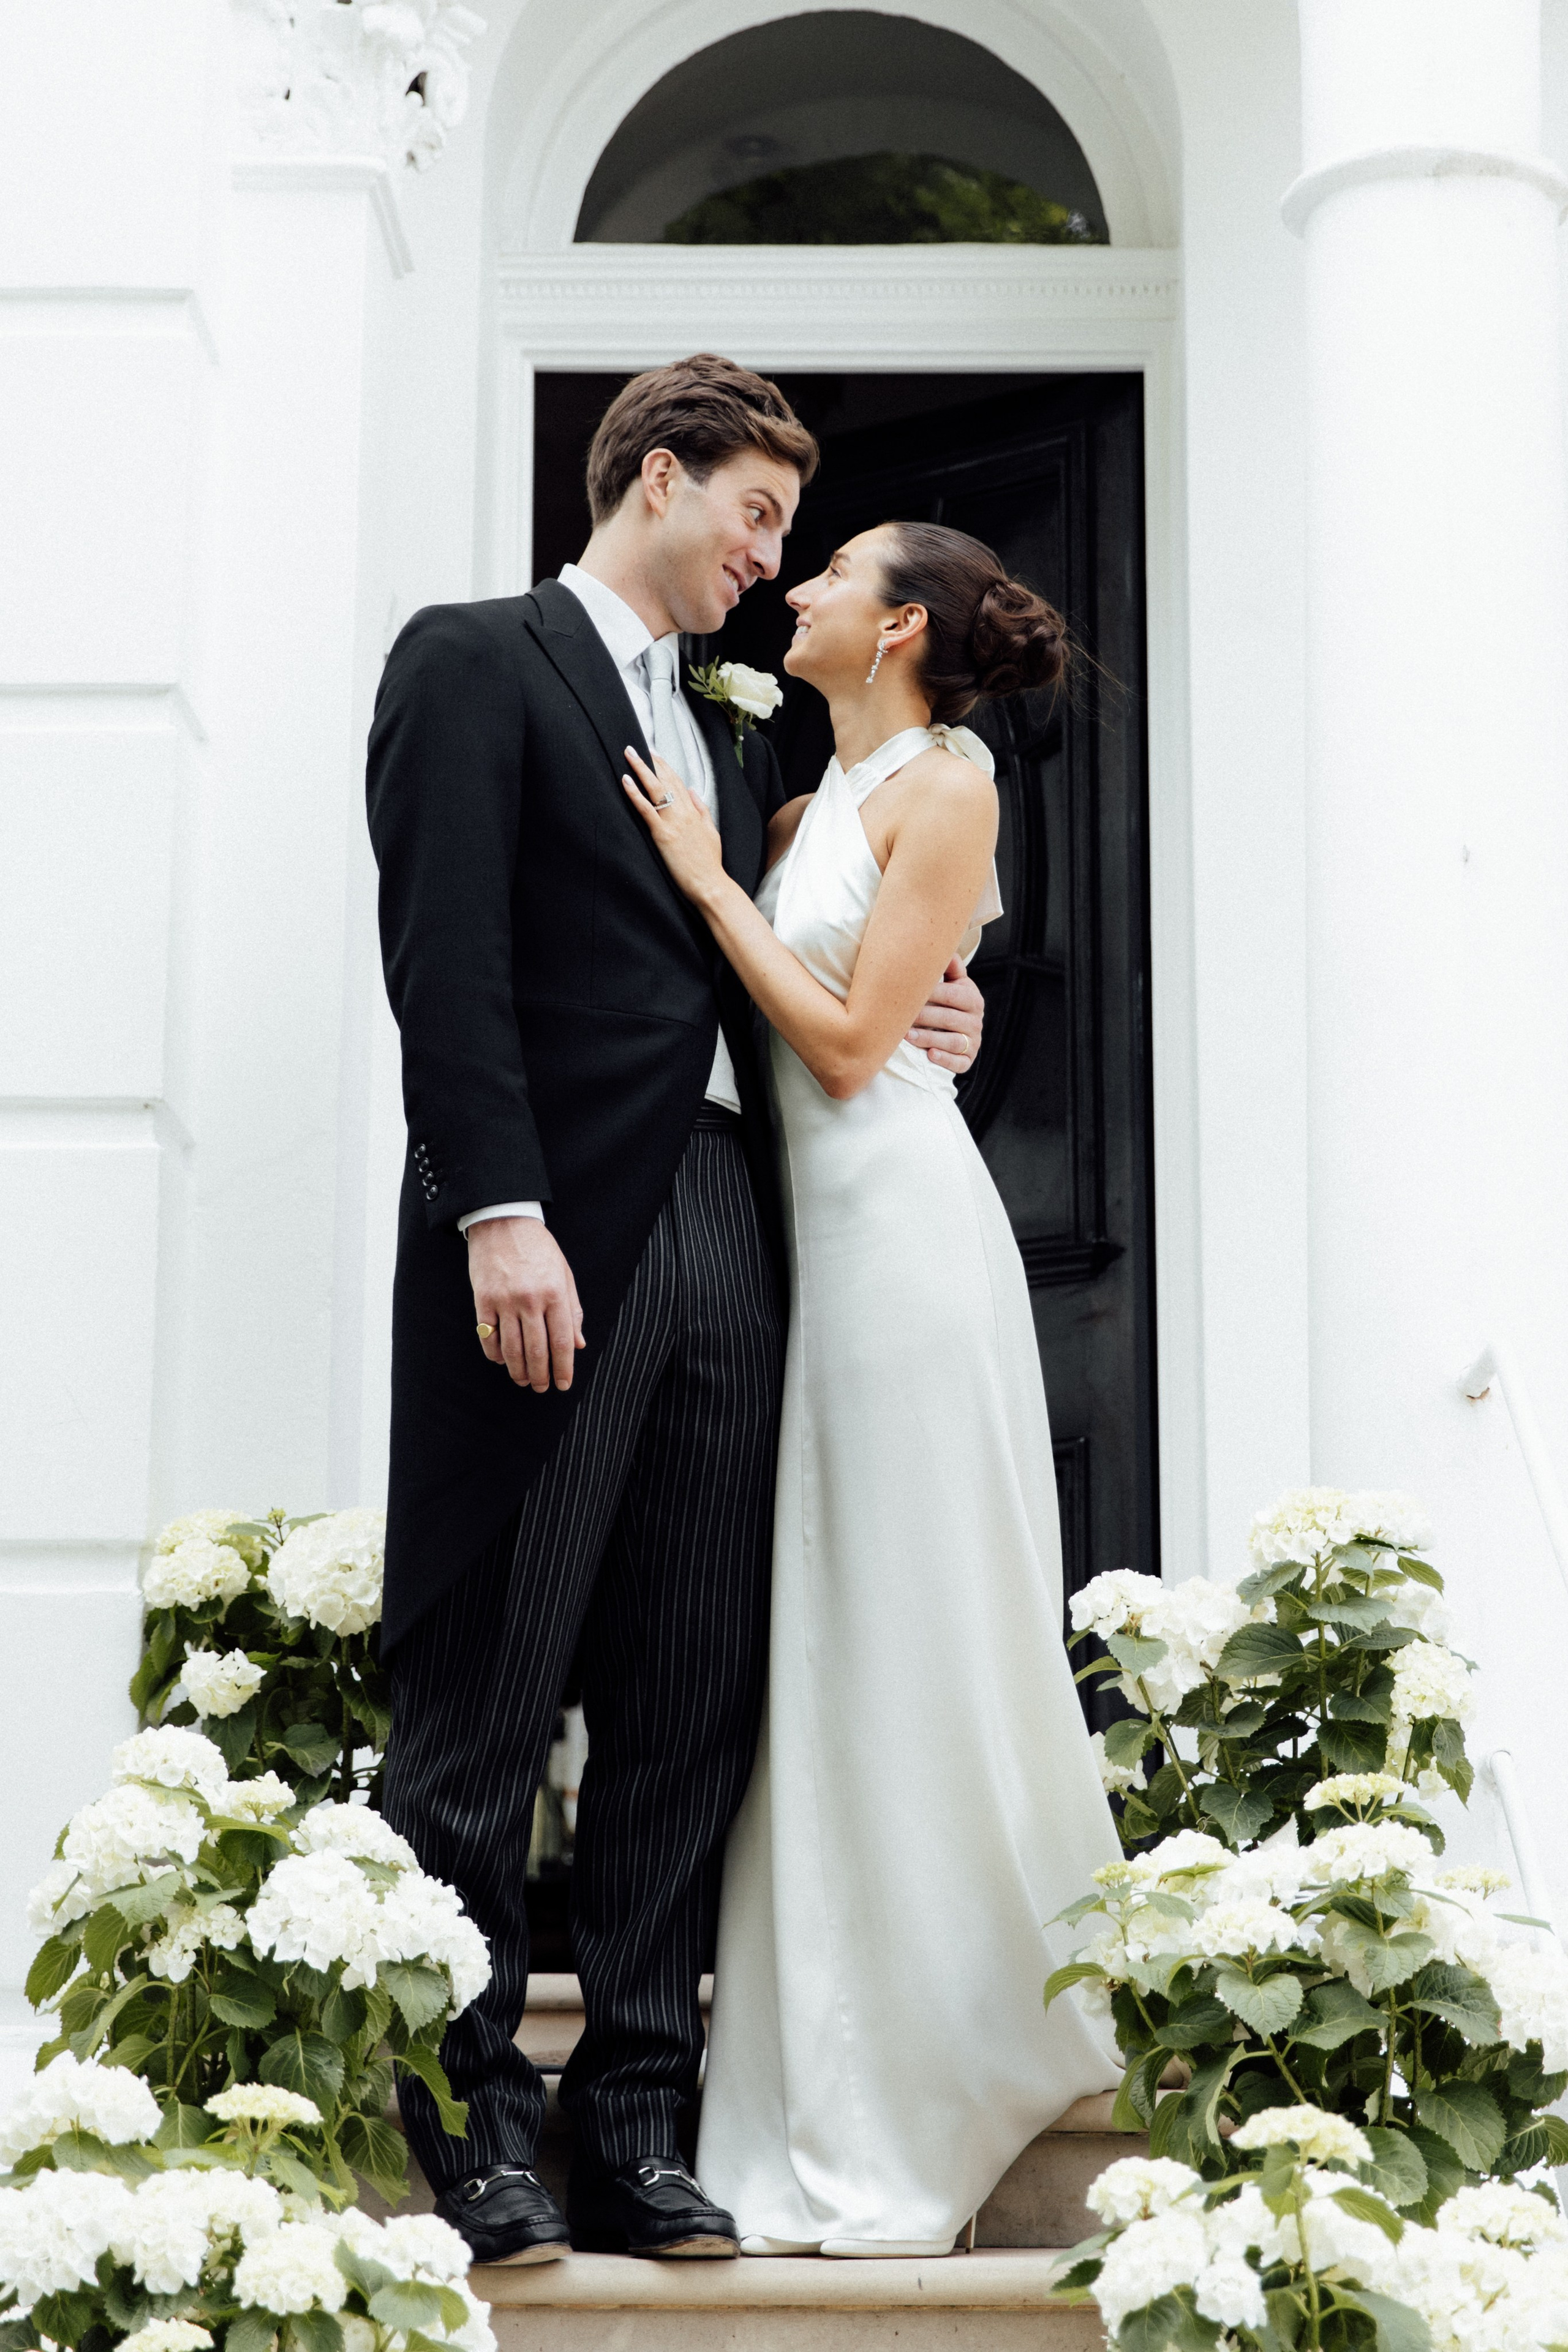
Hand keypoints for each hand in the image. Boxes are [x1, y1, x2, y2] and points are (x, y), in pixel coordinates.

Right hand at [469, 1217, 584, 1391]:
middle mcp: (530, 1299)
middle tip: (541, 1388)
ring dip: (518, 1370)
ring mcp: (504, 1301)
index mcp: (555, 1293)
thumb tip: (579, 1344)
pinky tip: (502, 1361)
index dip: (563, 1369)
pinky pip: (488, 1336)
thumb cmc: (538, 1248)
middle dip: (540, 1375)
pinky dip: (495, 1354)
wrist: (503, 1221)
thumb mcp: (564, 1274)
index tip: (563, 1384)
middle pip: (537, 1351)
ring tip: (523, 1380)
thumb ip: (573, 1310)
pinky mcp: (483, 1299)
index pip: (562, 1342)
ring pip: (511, 1348)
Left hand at [622, 745, 726, 904]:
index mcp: (693, 812)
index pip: (677, 782)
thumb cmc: (710, 863)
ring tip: (628, 754)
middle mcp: (683, 813)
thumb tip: (692, 790)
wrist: (711, 884)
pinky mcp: (663, 835)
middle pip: (665, 780)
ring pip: (654, 789)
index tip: (653, 754)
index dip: (664, 767)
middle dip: (650, 762)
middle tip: (635, 747)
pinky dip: (635, 793)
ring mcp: (673, 822)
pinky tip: (626, 781)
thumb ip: (702, 810)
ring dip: (640, 769)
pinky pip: (646, 809)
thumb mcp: (711, 832)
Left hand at [907, 958, 984, 1073]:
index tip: (907, 992)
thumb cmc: (949, 1003)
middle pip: (949, 1018)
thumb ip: (950, 967)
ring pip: (952, 1041)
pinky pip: (959, 1062)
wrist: (961, 1031)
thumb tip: (943, 945)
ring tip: (907, 1035)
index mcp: (972, 999)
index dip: (931, 994)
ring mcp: (973, 1042)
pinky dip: (944, 1059)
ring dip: (929, 1038)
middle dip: (924, 1017)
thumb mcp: (954, 984)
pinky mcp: (968, 1061)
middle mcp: (976, 1021)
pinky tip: (929, 1055)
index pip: (952, 995)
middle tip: (900, 1016)